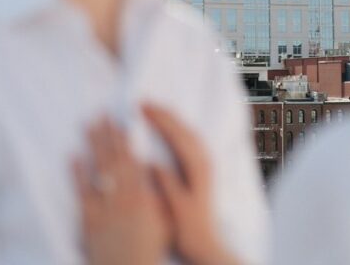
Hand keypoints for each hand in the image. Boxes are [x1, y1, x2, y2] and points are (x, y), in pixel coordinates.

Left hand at [73, 118, 170, 264]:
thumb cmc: (151, 248)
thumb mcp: (165, 219)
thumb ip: (161, 193)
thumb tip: (154, 166)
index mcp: (142, 195)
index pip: (131, 158)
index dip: (125, 138)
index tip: (121, 119)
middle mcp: (122, 197)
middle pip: (113, 158)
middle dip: (107, 134)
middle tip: (101, 113)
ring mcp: (105, 207)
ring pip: (98, 170)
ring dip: (92, 145)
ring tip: (87, 125)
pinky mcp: (89, 220)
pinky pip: (82, 192)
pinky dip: (77, 173)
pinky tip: (73, 156)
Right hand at [143, 105, 241, 264]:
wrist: (207, 245)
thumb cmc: (190, 230)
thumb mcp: (176, 207)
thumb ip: (167, 183)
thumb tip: (152, 163)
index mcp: (198, 167)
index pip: (177, 134)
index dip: (159, 119)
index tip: (142, 108)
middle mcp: (204, 160)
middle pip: (183, 128)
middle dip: (164, 113)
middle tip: (143, 103)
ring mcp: (205, 163)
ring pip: (187, 131)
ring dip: (171, 119)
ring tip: (153, 110)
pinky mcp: (203, 168)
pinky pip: (188, 139)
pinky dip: (176, 129)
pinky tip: (168, 129)